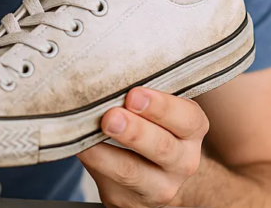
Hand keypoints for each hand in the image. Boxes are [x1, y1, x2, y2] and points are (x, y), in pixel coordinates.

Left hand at [78, 88, 209, 207]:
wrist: (156, 178)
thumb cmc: (154, 130)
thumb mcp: (161, 113)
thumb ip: (144, 96)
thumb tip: (108, 75)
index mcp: (192, 130)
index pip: (187, 118)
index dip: (161, 107)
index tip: (134, 94)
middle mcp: (183, 161)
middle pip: (161, 147)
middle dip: (134, 131)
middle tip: (111, 117)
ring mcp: (159, 187)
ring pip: (131, 171)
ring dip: (107, 153)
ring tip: (90, 136)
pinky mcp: (130, 201)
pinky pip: (108, 182)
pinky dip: (92, 163)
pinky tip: (78, 148)